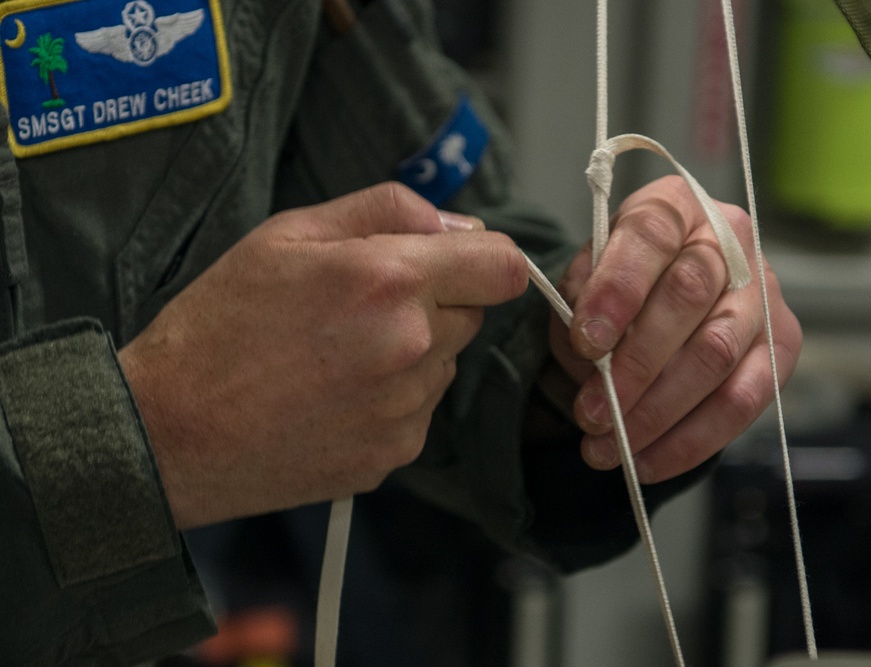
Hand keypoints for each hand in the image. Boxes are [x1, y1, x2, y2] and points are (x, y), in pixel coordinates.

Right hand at [119, 183, 528, 528]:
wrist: (170, 430)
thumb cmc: (220, 323)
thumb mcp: (289, 233)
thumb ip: (387, 211)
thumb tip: (460, 225)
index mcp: (390, 280)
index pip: (503, 266)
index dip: (485, 260)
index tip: (458, 264)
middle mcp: (411, 347)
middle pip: (472, 315)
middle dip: (433, 304)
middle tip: (358, 310)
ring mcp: (406, 409)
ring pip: (444, 364)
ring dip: (412, 354)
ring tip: (336, 359)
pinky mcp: (394, 454)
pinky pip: (420, 411)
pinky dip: (392, 400)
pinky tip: (333, 398)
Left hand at [548, 175, 801, 482]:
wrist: (659, 299)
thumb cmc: (616, 287)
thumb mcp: (585, 281)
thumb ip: (583, 302)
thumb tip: (592, 350)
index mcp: (675, 206)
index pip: (650, 235)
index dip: (616, 289)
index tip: (583, 340)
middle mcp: (730, 240)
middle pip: (688, 297)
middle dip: (633, 365)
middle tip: (590, 412)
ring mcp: (763, 293)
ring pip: (716, 355)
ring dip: (657, 411)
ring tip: (608, 446)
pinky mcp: (781, 346)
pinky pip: (743, 401)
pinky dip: (691, 440)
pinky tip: (647, 462)